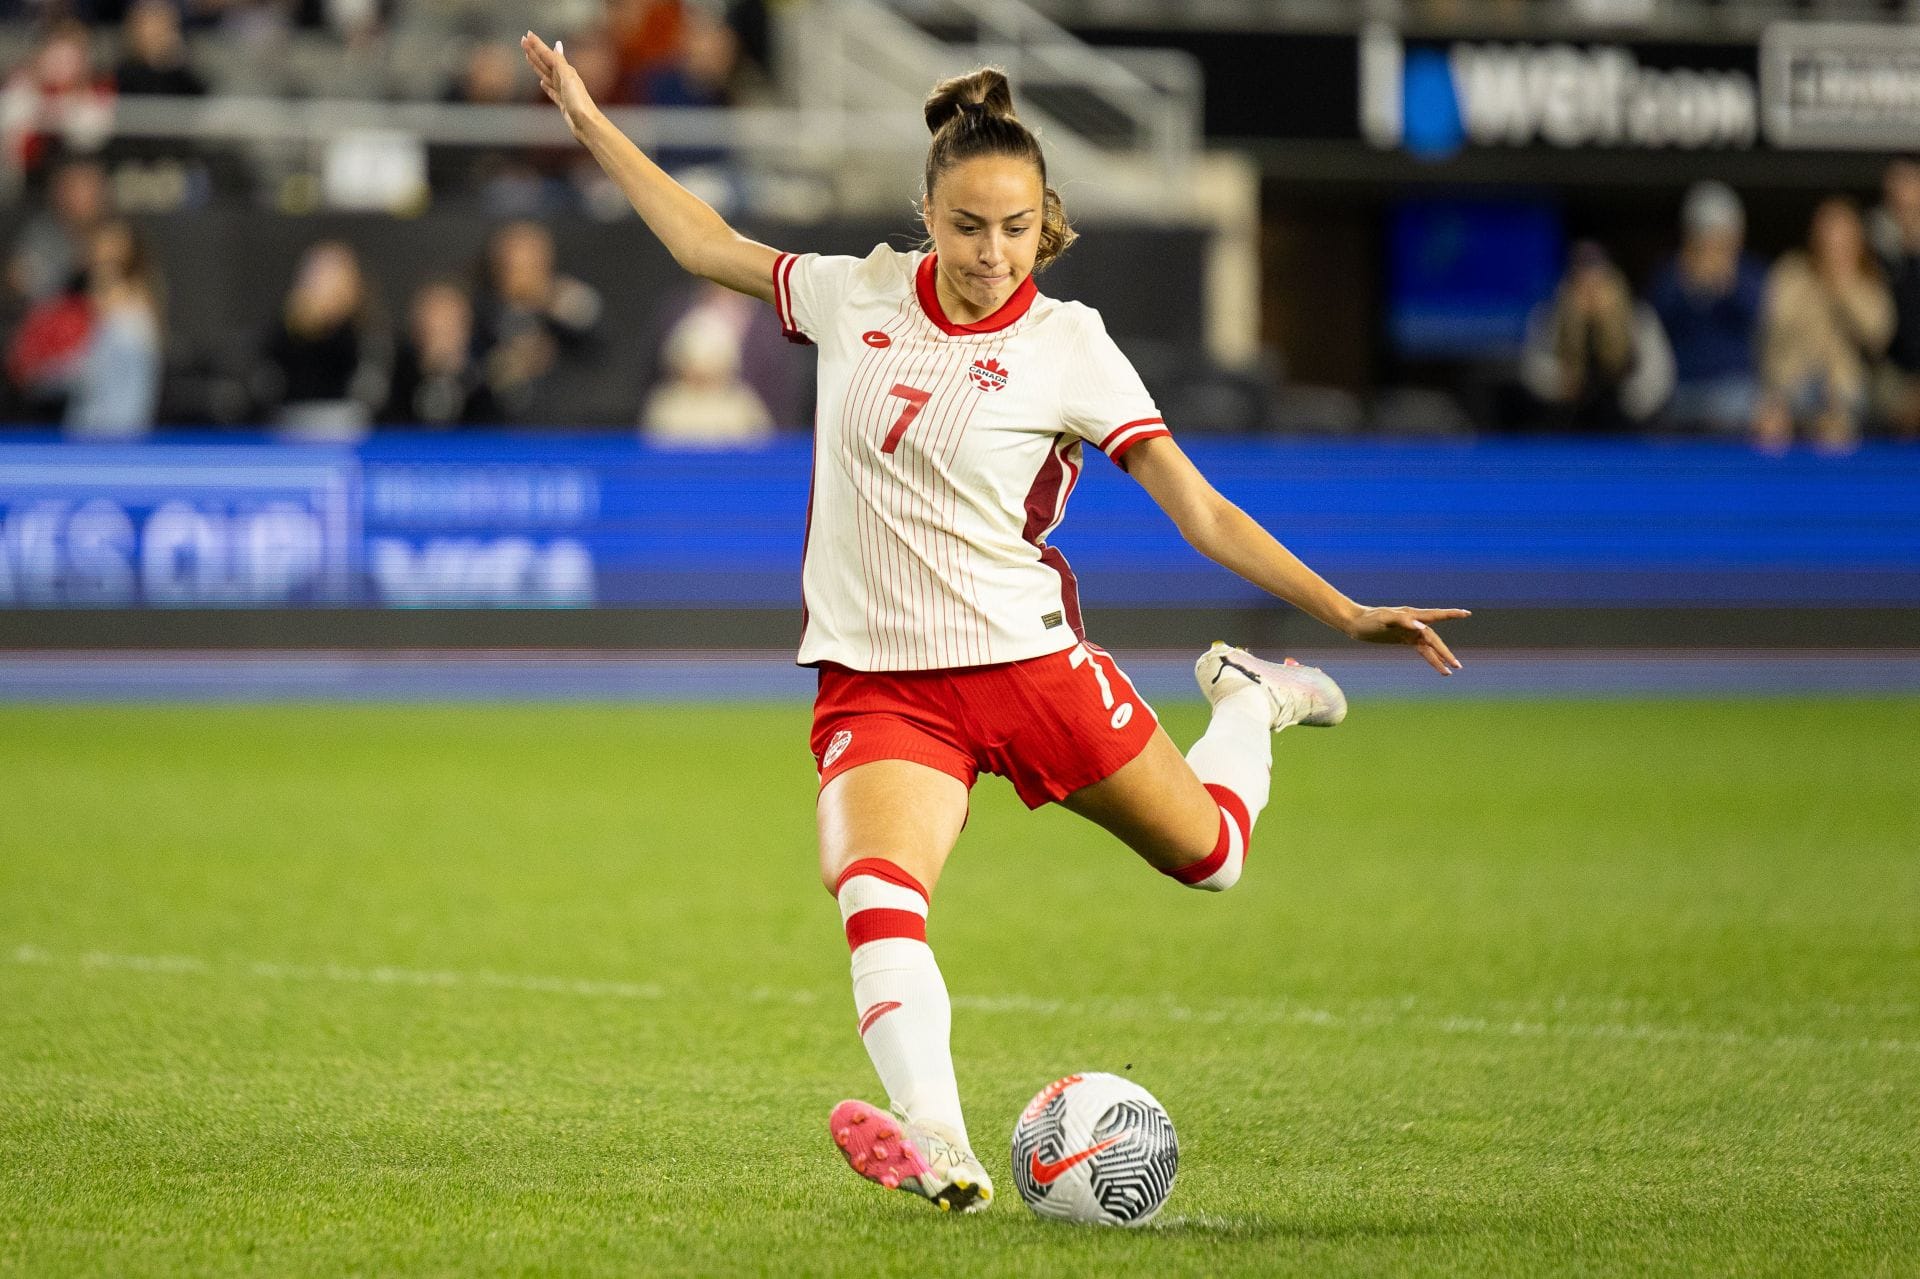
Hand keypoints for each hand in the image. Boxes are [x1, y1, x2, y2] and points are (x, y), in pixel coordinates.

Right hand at [521, 32, 599, 143]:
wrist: (586, 124)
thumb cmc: (579, 101)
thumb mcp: (568, 78)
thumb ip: (561, 63)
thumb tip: (557, 45)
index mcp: (565, 71)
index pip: (547, 55)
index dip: (537, 45)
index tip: (526, 35)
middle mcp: (564, 80)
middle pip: (545, 63)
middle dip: (534, 52)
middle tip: (523, 41)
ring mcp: (563, 92)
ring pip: (546, 75)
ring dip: (537, 66)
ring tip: (528, 57)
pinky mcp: (562, 104)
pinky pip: (551, 91)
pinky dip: (546, 86)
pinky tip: (542, 83)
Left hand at [1344, 606, 1470, 674]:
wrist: (1356, 623)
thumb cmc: (1369, 619)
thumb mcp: (1384, 619)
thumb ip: (1403, 620)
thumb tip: (1421, 626)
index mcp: (1411, 615)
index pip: (1435, 615)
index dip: (1451, 614)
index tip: (1466, 613)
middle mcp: (1414, 623)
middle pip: (1434, 639)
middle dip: (1445, 651)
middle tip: (1457, 665)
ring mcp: (1410, 632)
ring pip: (1430, 646)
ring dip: (1440, 658)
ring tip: (1451, 671)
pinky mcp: (1405, 639)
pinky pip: (1422, 650)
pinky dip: (1430, 658)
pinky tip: (1439, 667)